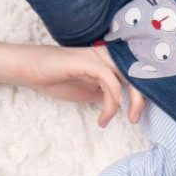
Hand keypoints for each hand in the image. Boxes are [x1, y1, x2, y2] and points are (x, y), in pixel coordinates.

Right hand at [24, 45, 144, 126]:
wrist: (31, 70)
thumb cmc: (59, 79)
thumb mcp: (91, 92)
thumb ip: (108, 95)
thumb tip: (126, 105)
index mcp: (111, 61)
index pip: (138, 73)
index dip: (145, 92)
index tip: (138, 114)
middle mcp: (108, 56)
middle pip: (138, 73)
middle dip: (141, 99)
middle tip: (134, 119)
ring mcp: (97, 57)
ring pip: (127, 75)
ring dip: (129, 102)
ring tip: (118, 119)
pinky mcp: (86, 61)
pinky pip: (109, 78)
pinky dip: (112, 99)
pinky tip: (104, 115)